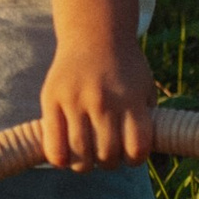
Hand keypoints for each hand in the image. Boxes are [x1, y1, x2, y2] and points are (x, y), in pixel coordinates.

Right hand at [41, 34, 156, 170]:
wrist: (94, 33)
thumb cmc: (124, 68)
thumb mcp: (145, 87)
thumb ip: (146, 118)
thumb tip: (140, 154)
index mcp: (131, 99)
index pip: (136, 148)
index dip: (135, 160)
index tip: (130, 155)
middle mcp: (104, 100)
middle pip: (107, 154)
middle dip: (109, 163)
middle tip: (106, 156)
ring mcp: (76, 100)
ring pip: (80, 154)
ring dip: (85, 165)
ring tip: (86, 158)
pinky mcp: (52, 100)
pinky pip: (54, 145)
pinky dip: (60, 159)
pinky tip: (65, 157)